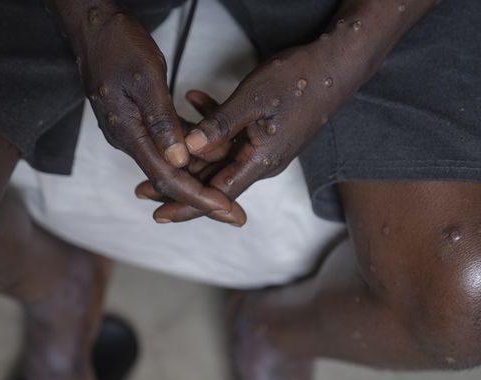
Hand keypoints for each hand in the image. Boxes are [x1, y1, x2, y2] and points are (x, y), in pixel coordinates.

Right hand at [70, 8, 235, 216]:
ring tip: (231, 189)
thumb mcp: (146, 80)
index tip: (225, 209)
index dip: (199, 198)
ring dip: (200, 175)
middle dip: (204, 197)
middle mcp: (128, 140)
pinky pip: (167, 144)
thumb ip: (163, 122)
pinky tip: (212, 153)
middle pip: (170, 180)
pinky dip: (189, 151)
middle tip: (235, 213)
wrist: (92, 28)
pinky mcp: (138, 122)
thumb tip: (179, 160)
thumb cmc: (117, 46)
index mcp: (128, 134)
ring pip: (170, 164)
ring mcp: (132, 132)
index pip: (168, 178)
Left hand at [140, 44, 352, 223]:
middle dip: (178, 181)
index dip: (187, 205)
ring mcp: (264, 148)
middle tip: (143, 186)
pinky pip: (232, 135)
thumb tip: (188, 147)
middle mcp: (262, 161)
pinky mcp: (265, 133)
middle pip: (213, 180)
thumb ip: (218, 125)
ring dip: (191, 150)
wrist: (337, 65)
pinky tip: (194, 99)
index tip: (159, 213)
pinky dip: (213, 121)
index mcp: (260, 161)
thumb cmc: (299, 80)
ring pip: (219, 156)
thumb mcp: (251, 100)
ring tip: (161, 147)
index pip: (217, 194)